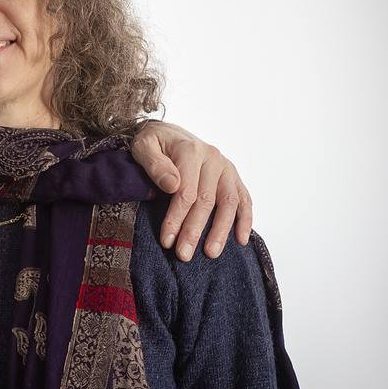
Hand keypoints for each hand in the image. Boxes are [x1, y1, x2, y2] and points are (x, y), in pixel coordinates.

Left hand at [130, 121, 252, 260]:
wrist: (168, 133)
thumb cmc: (152, 143)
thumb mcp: (143, 146)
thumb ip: (154, 164)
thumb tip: (172, 185)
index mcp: (190, 151)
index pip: (186, 191)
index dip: (176, 218)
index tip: (167, 241)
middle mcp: (213, 158)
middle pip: (207, 200)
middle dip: (194, 231)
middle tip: (184, 255)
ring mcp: (226, 168)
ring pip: (229, 203)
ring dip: (221, 231)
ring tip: (211, 254)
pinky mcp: (233, 176)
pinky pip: (244, 199)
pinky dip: (245, 220)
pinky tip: (241, 240)